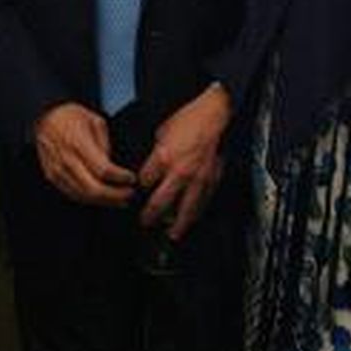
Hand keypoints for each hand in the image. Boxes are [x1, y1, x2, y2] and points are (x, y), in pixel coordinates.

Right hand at [33, 102, 136, 207]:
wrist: (45, 117)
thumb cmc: (72, 116)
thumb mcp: (95, 120)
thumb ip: (105, 144)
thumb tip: (113, 168)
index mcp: (78, 142)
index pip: (103, 169)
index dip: (120, 177)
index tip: (133, 178)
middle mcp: (66, 159)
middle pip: (93, 188)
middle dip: (115, 195)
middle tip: (130, 194)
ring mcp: (56, 170)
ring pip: (83, 195)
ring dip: (104, 201)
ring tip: (120, 200)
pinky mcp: (51, 176)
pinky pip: (72, 194)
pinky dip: (89, 199)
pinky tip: (102, 198)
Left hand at [138, 84, 230, 239]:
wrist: (214, 115)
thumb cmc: (189, 119)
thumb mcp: (161, 133)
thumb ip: (155, 153)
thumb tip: (149, 166)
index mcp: (163, 158)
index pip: (144, 183)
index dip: (138, 189)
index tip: (135, 194)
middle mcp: (179, 172)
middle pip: (160, 203)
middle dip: (149, 216)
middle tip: (144, 222)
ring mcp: (197, 179)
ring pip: (185, 209)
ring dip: (176, 224)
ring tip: (171, 235)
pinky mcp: (211, 180)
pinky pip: (203, 202)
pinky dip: (196, 213)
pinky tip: (192, 220)